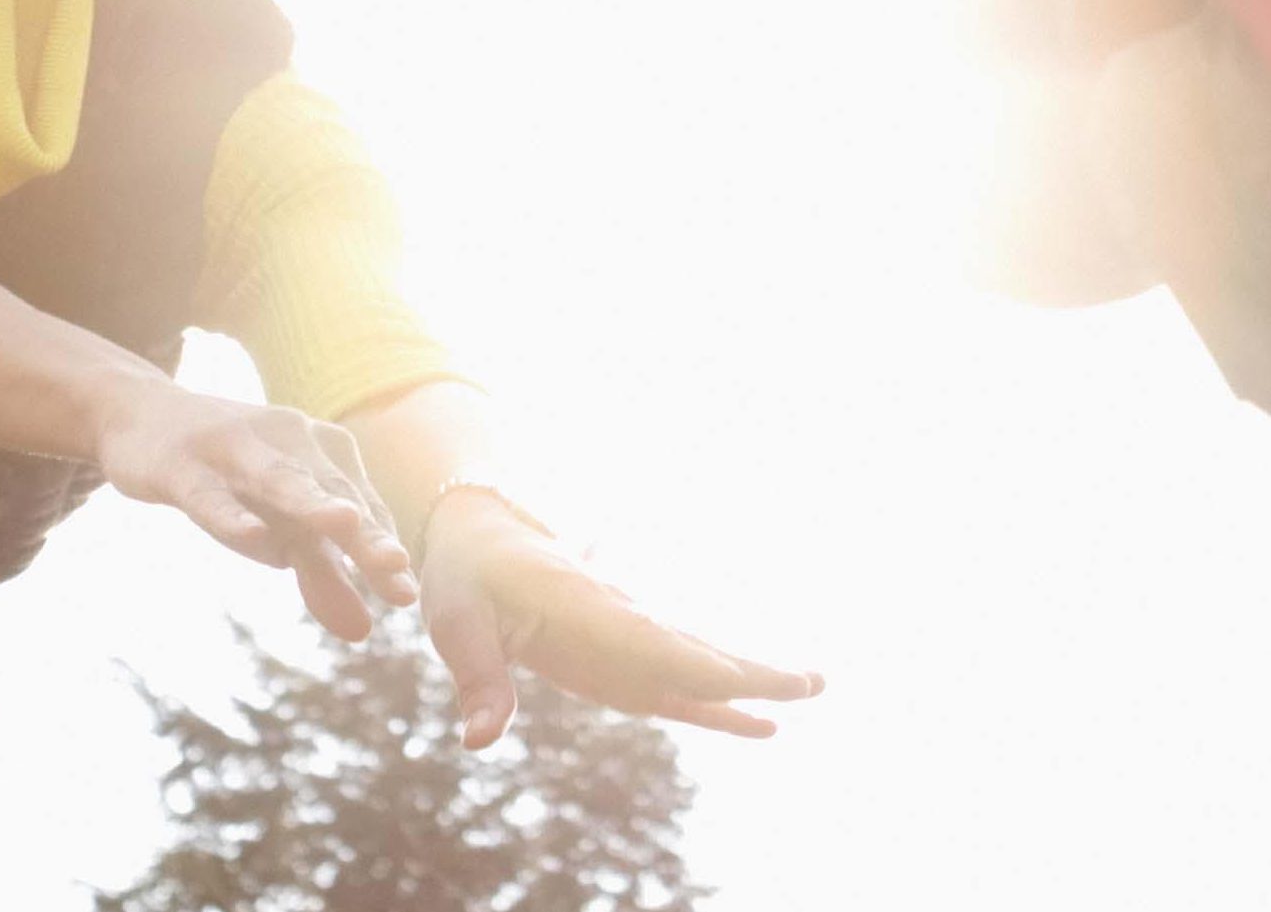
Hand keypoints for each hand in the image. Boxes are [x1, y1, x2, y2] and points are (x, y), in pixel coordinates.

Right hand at [84, 364, 415, 639]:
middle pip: (331, 494)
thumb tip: (364, 631)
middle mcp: (286, 442)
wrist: (141, 414)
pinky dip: (232, 515)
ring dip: (312, 503)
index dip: (382, 549)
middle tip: (398, 570)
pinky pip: (210, 496)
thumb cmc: (225, 472)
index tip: (407, 597)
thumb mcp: (276, 524)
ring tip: (347, 525)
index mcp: (319, 452)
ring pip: (279, 482)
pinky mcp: (183, 466)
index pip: (360, 507)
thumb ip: (321, 575)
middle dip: (365, 533)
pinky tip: (253, 537)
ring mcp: (233, 450)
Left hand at [419, 491, 821, 748]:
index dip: (694, 666)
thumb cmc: (466, 574)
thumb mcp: (455, 621)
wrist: (481, 531)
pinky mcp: (621, 664)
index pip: (647, 642)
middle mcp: (620, 623)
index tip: (744, 682)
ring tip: (811, 688)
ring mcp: (626, 644)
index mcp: (585, 606)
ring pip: (698, 669)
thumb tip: (480, 739)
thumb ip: (477, 677)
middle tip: (814, 681)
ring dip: (751, 684)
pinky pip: (677, 689)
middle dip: (751, 671)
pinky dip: (718, 709)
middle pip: (693, 653)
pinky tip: (762, 727)